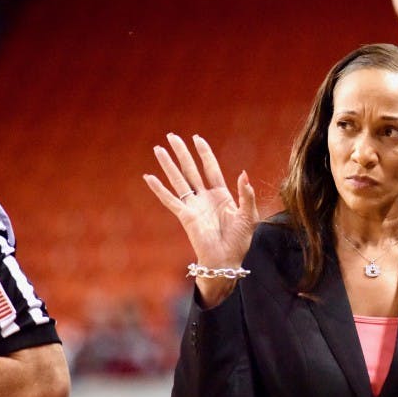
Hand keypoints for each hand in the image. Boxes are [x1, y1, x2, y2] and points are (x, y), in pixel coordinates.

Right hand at [144, 133, 258, 305]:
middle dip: (182, 153)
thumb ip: (247, 194)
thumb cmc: (239, 241)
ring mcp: (193, 206)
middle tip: (172, 136)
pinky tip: (148, 177)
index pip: (210, 168)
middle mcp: (205, 198)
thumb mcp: (249, 215)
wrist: (226, 260)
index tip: (197, 138)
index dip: (204, 153)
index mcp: (221, 195)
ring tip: (159, 149)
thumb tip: (244, 173)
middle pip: (191, 169)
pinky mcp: (185, 216)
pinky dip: (158, 189)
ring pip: (178, 180)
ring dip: (168, 165)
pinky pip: (169, 199)